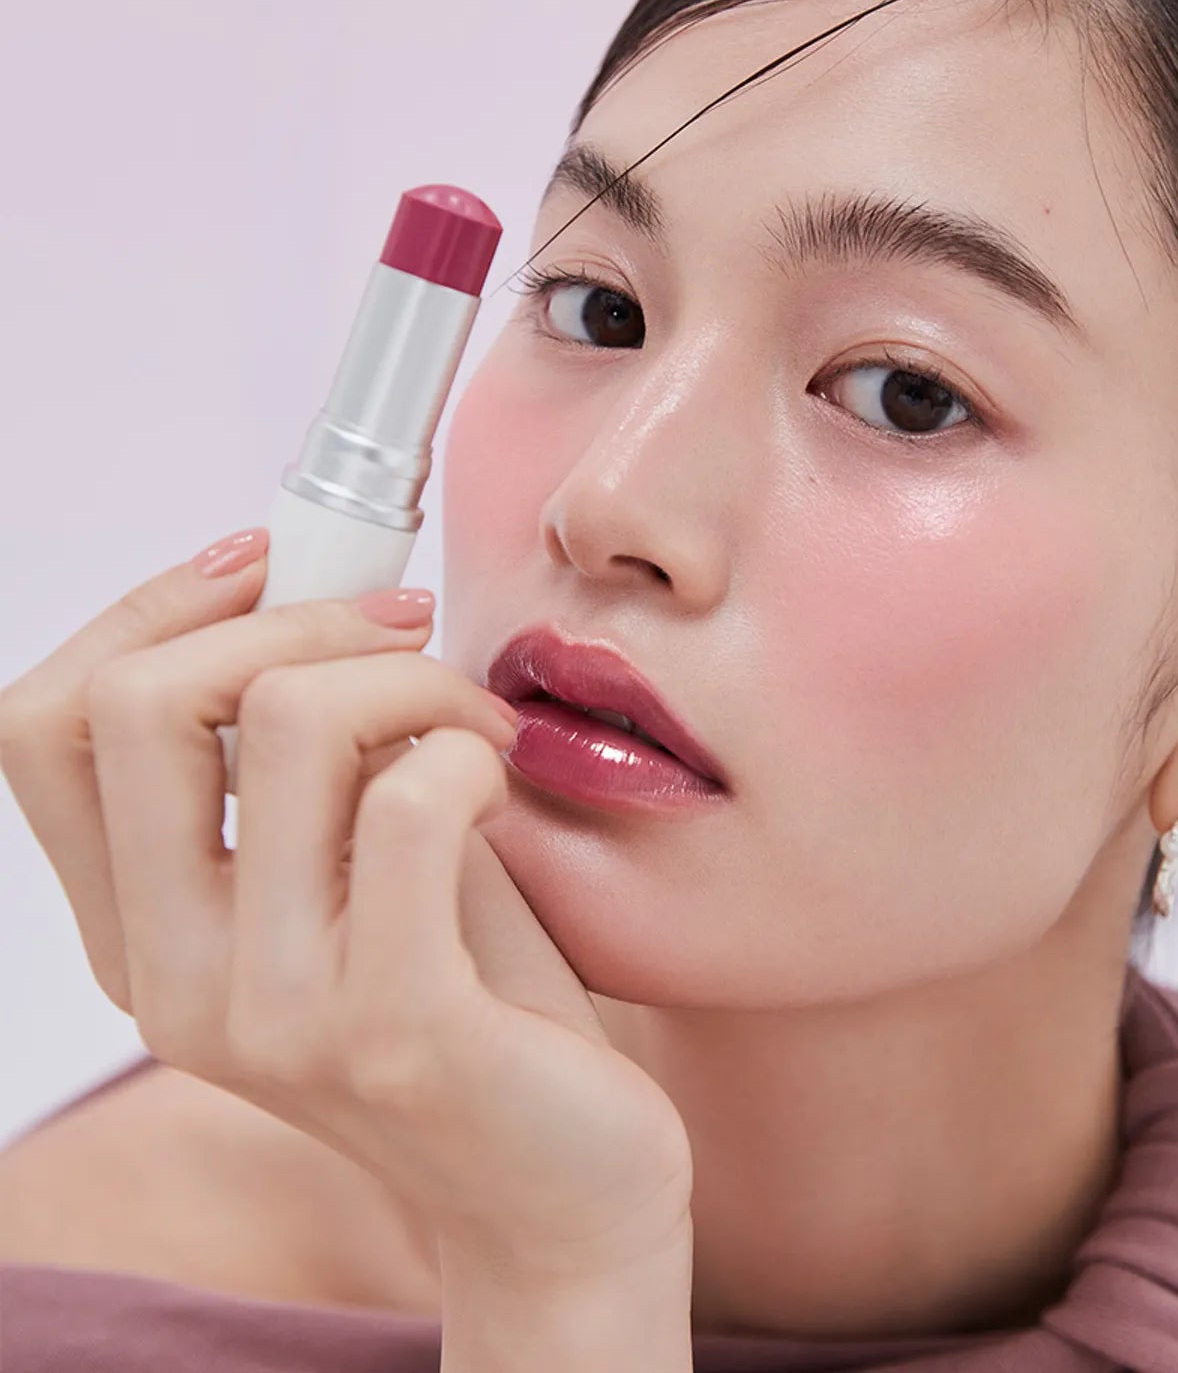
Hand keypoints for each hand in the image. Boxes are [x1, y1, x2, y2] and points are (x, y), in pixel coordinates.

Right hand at [0, 527, 694, 1283]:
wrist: (562, 1180)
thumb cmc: (477, 997)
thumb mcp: (357, 867)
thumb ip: (311, 762)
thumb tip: (309, 594)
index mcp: (143, 937)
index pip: (48, 727)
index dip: (147, 610)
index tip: (265, 560)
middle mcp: (176, 981)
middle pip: (138, 704)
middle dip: (297, 615)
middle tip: (408, 632)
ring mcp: (272, 1012)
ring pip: (288, 721)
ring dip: (413, 676)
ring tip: (478, 723)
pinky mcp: (394, 1027)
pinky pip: (409, 802)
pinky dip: (468, 748)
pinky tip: (500, 778)